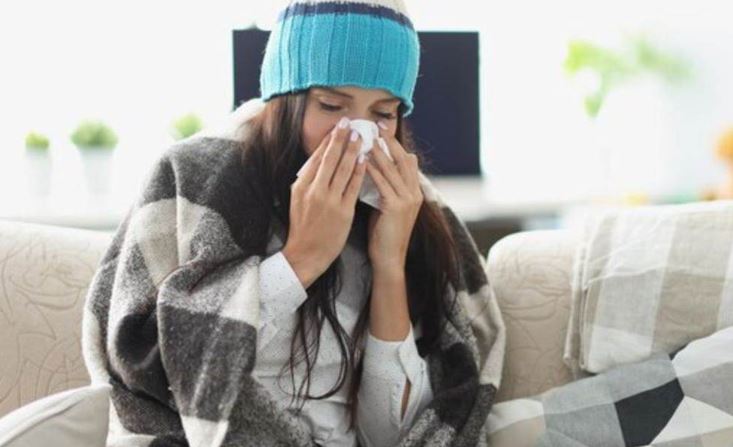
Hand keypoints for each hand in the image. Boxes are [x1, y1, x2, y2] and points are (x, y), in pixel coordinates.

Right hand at [283, 119, 366, 287]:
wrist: (305, 254)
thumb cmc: (303, 227)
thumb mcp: (297, 200)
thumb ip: (307, 180)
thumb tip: (317, 161)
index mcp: (301, 186)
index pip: (316, 158)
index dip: (328, 140)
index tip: (337, 126)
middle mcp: (314, 191)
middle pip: (329, 159)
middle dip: (340, 138)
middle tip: (350, 122)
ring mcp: (329, 201)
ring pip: (342, 169)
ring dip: (352, 150)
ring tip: (360, 135)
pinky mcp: (343, 211)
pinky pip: (353, 186)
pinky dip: (359, 171)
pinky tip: (366, 159)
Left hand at [365, 123, 423, 270]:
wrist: (389, 259)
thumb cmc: (384, 234)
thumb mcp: (387, 206)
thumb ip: (385, 188)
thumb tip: (375, 170)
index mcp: (413, 192)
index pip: (406, 161)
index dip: (394, 144)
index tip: (381, 130)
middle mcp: (414, 193)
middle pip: (402, 159)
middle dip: (389, 141)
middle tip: (375, 126)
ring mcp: (407, 199)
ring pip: (392, 169)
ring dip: (378, 152)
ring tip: (366, 137)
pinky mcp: (396, 207)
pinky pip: (383, 183)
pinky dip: (372, 170)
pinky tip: (361, 160)